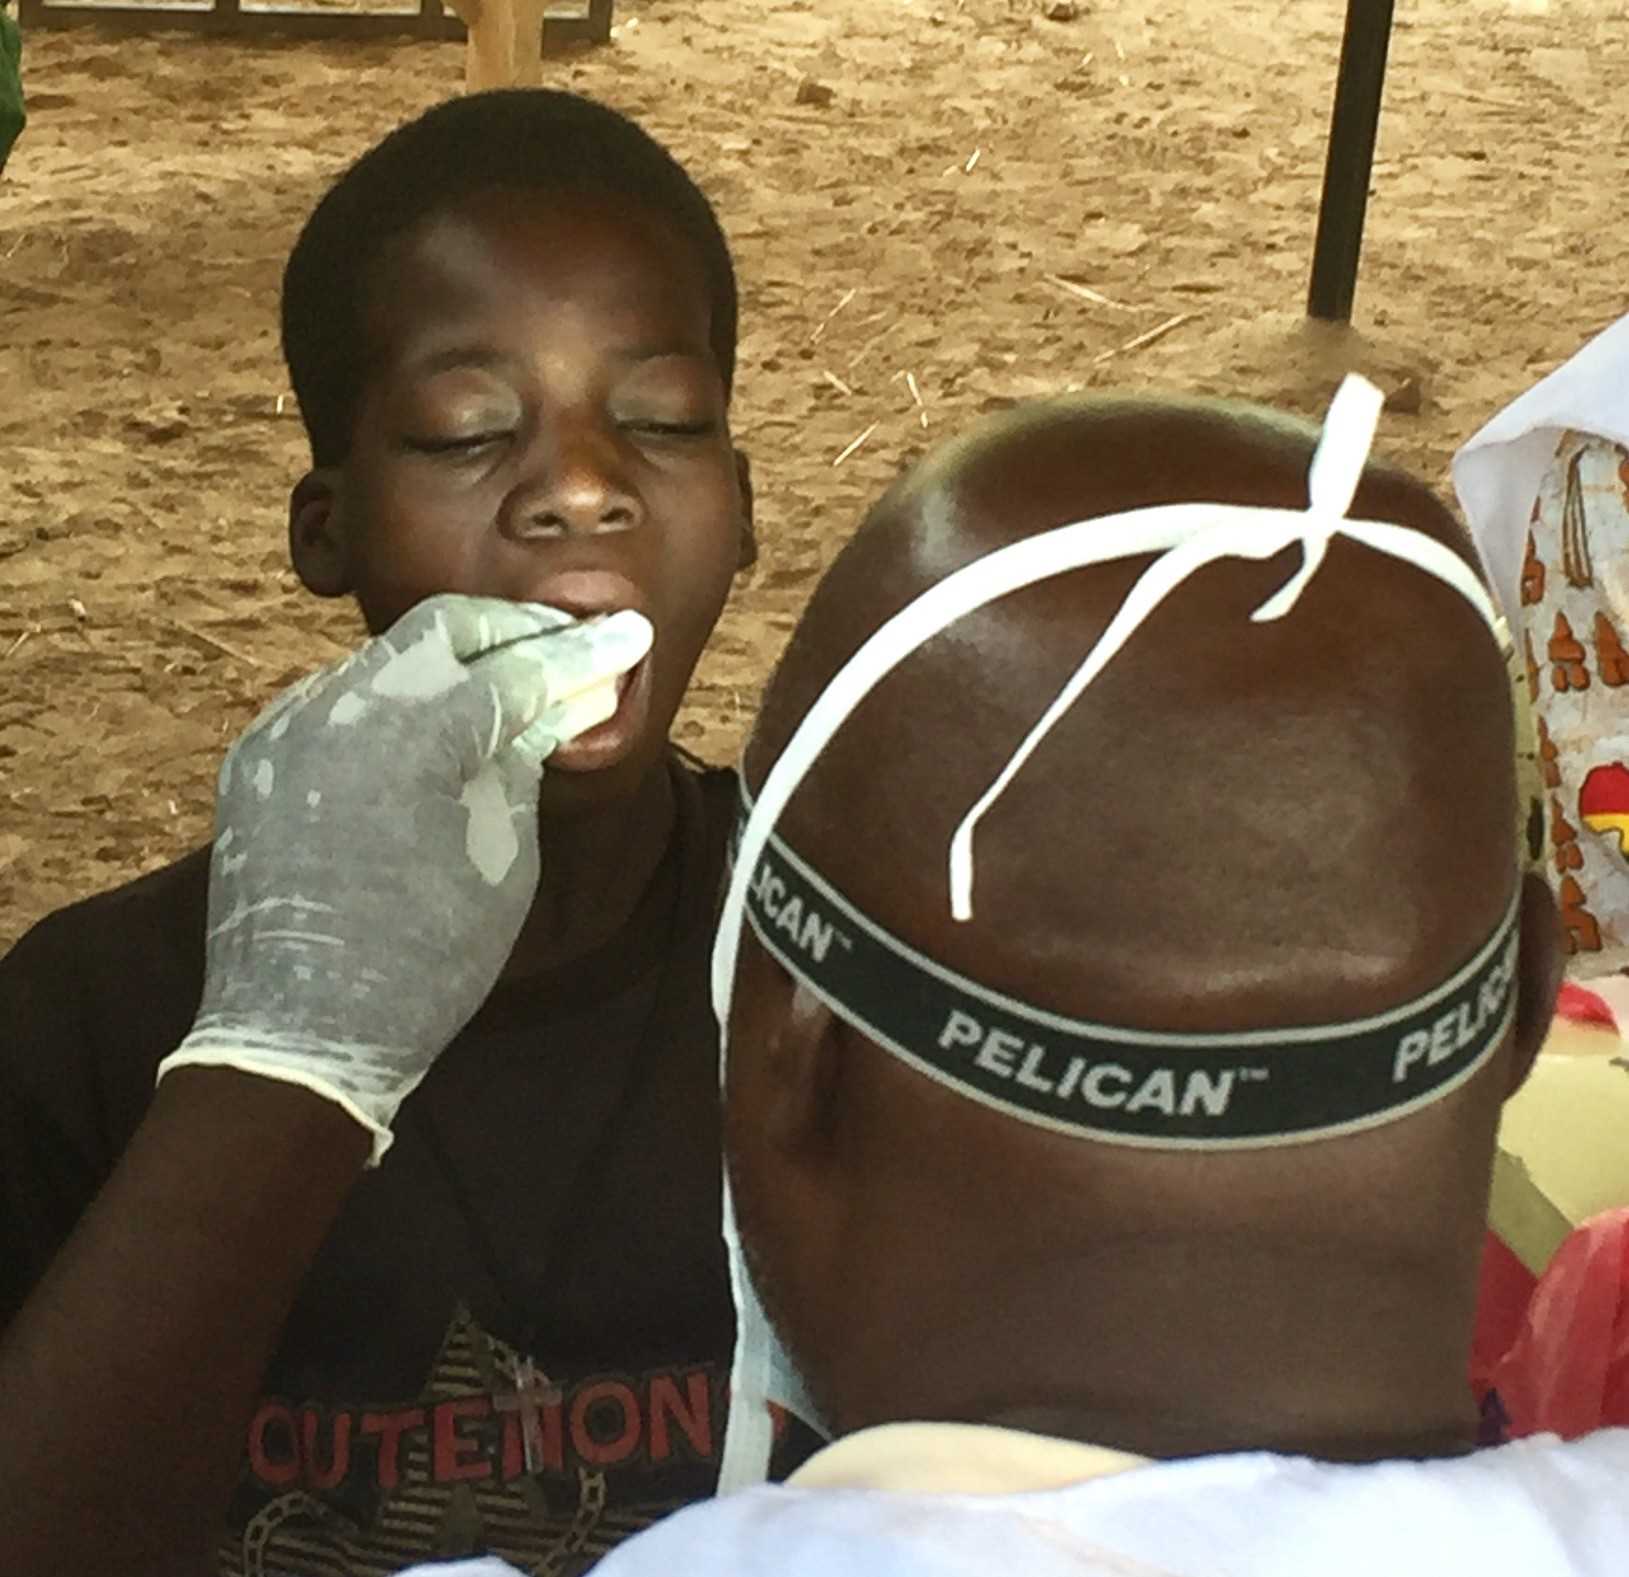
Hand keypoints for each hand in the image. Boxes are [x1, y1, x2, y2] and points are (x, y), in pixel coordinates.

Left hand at [157, 594, 651, 1159]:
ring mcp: (289, 729)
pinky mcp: (259, 757)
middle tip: (569, 645)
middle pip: (442, 629)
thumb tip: (555, 706)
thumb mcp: (504, 861)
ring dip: (452, 666)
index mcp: (412, 738)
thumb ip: (524, 764)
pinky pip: (339, 701)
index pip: (516, 672)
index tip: (630, 636)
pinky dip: (395, 704)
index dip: (581, 655)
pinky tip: (430, 734)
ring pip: (385, 659)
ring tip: (507, 691)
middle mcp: (340, 709)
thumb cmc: (425, 963)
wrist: (300, 1034)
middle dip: (513, 633)